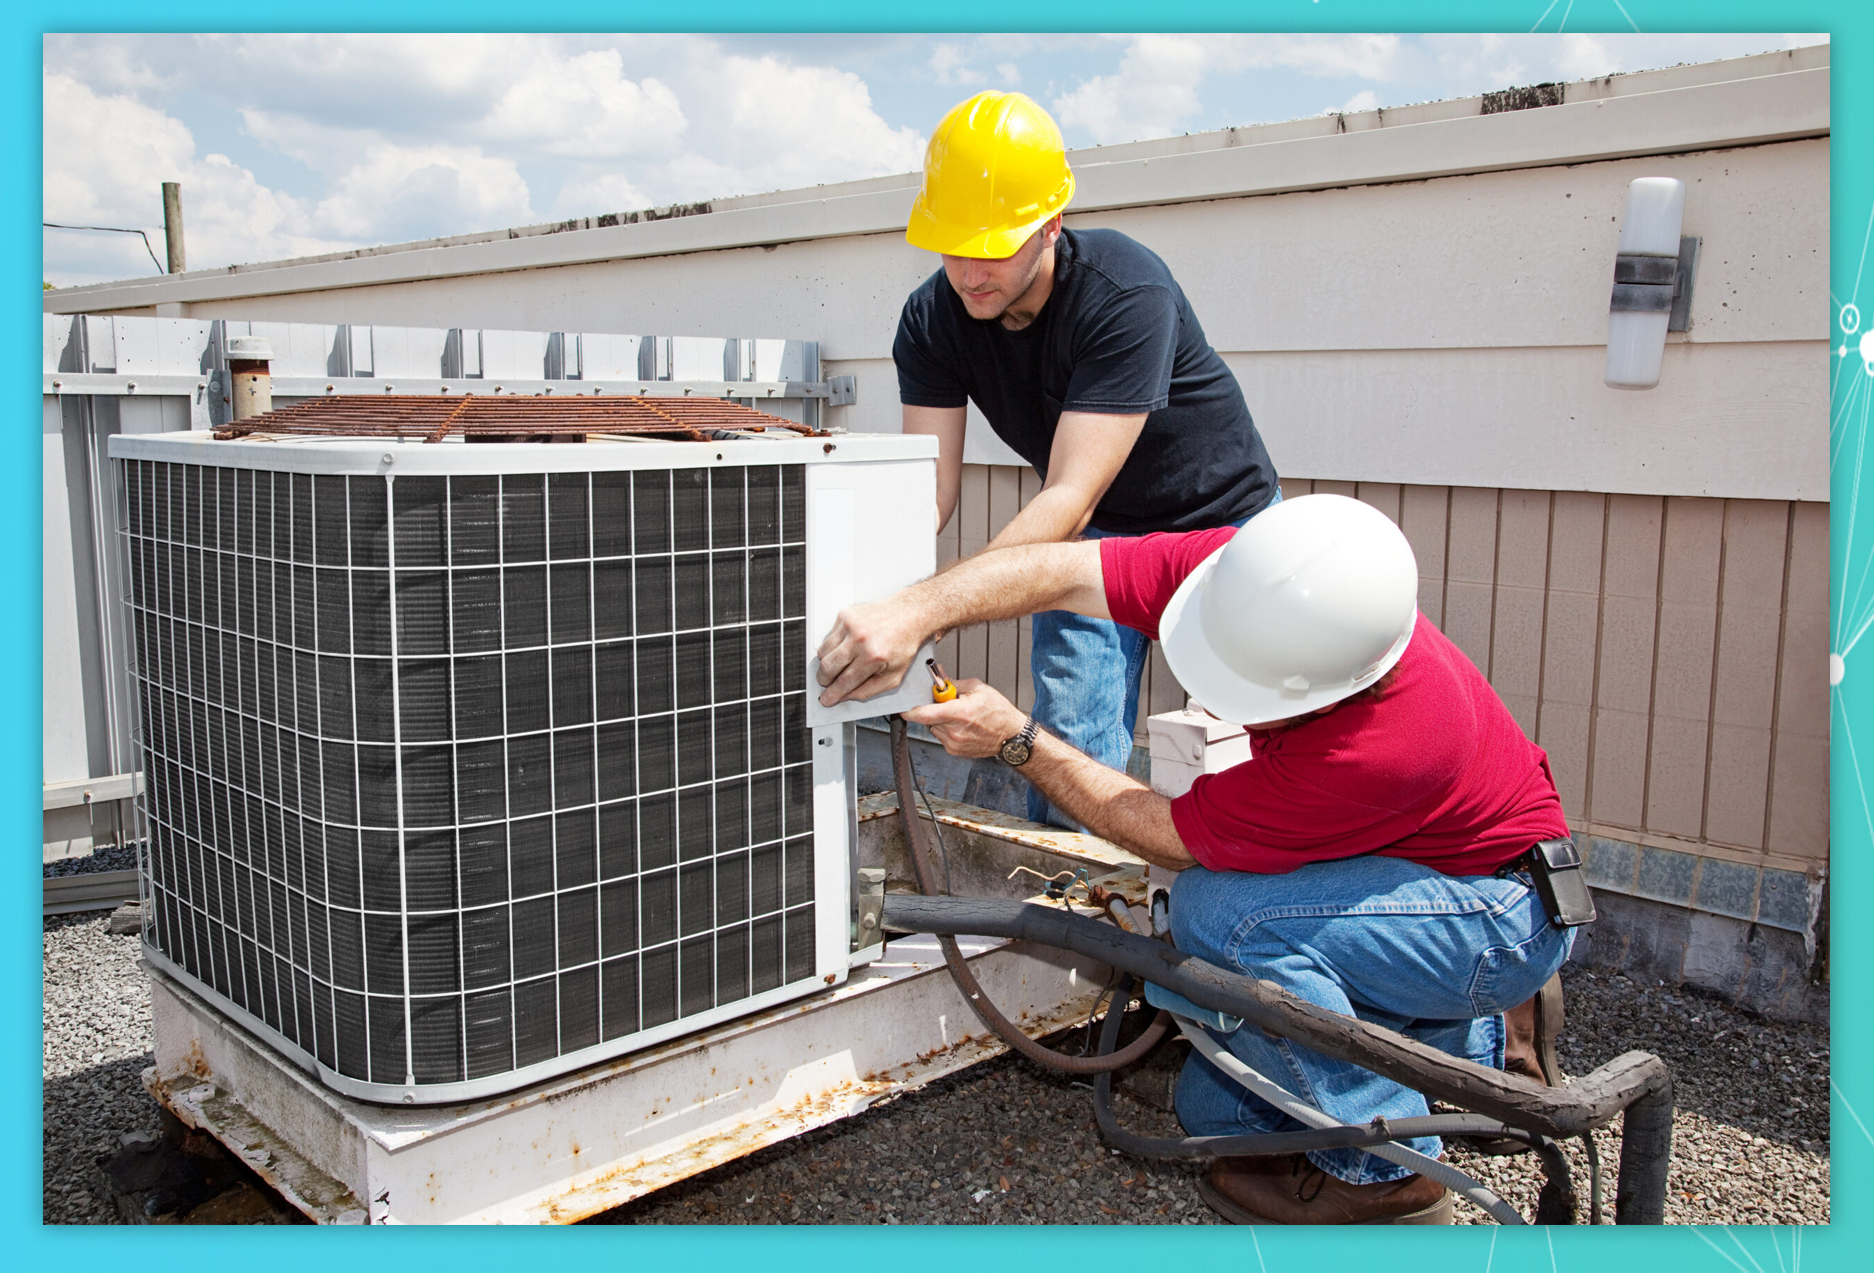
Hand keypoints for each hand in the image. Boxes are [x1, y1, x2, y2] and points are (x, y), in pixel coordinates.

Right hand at [816, 598, 926, 706]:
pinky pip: (828, 637)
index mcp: (873, 656)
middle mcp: (860, 639)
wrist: (909, 615)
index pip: (844, 681)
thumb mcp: (894, 676)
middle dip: (824, 680)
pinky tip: (846, 647)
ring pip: (823, 652)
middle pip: (827, 667)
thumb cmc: (903, 643)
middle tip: (827, 683)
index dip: (832, 694)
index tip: (826, 699)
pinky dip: (832, 647)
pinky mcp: (845, 614)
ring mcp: (850, 625)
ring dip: (826, 664)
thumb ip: (869, 690)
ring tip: (837, 665)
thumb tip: (846, 696)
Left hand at [901, 680, 1027, 759]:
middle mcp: (955, 731)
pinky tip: (962, 726)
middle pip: (928, 719)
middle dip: (932, 709)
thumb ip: (953, 682)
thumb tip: (938, 676)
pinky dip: (947, 729)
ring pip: (934, 728)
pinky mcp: (955, 752)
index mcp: (959, 713)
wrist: (1012, 737)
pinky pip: (942, 737)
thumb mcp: (978, 688)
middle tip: (946, 703)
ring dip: (940, 720)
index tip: (904, 706)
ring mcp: (954, 744)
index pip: (924, 714)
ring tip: (959, 715)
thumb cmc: (999, 713)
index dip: (910, 710)